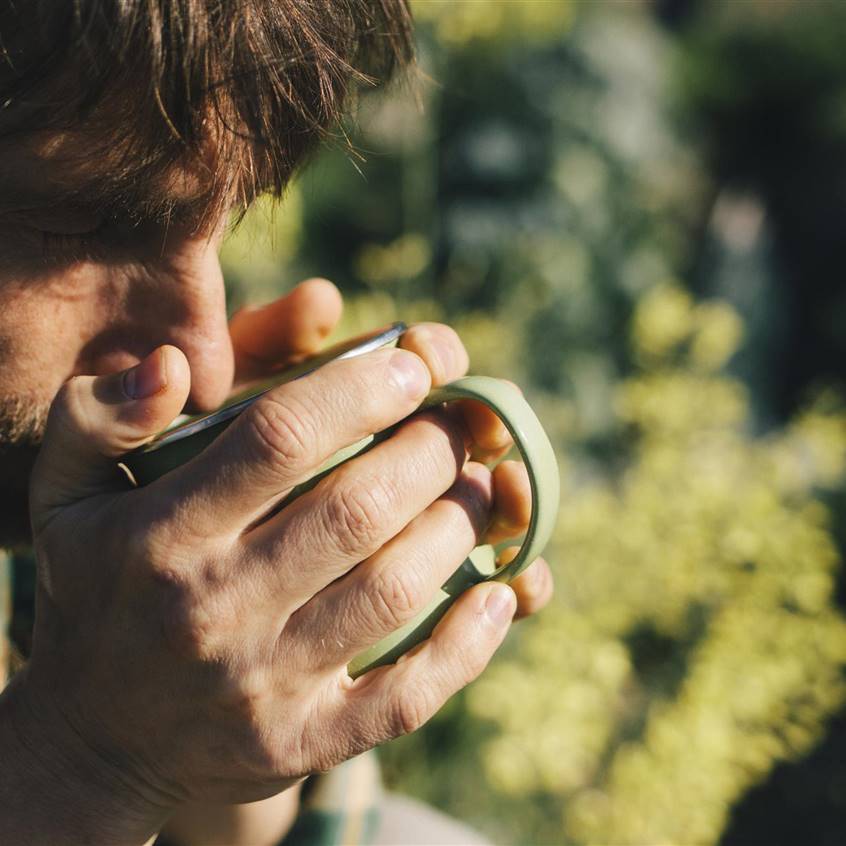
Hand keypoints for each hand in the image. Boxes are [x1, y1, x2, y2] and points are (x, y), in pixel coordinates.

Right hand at [7, 295, 548, 844]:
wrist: (96, 736)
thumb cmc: (98, 589)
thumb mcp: (67, 494)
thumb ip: (101, 418)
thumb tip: (170, 363)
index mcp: (164, 532)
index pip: (280, 437)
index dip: (363, 388)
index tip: (419, 361)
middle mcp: (215, 607)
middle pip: (358, 508)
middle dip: (435, 450)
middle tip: (467, 424)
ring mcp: (263, 684)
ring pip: (396, 590)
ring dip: (461, 526)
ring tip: (482, 488)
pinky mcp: (301, 742)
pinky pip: (407, 696)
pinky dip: (470, 643)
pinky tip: (503, 595)